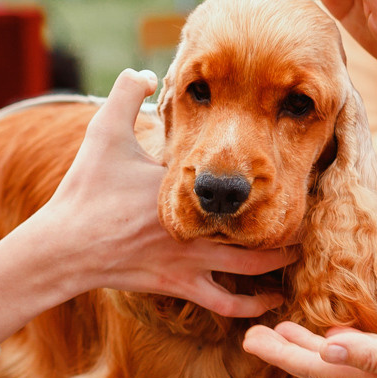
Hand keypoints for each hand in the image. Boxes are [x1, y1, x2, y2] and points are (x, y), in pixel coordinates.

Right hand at [10, 69, 296, 317]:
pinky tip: (270, 301)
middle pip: (259, 228)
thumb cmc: (85, 191)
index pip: (238, 181)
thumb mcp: (103, 133)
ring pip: (252, 268)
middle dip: (289, 222)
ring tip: (300, 252)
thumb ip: (126, 95)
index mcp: (185, 188)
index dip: (268, 174)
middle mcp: (196, 227)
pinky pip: (225, 303)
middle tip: (311, 211)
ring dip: (280, 262)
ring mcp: (190, 261)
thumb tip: (146, 72)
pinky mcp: (180, 285)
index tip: (294, 165)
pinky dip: (251, 305)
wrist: (65, 247)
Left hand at [241, 321, 376, 377]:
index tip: (250, 340)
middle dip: (282, 350)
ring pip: (331, 362)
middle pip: (314, 365)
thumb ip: (373, 355)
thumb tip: (327, 348)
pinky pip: (352, 358)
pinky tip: (332, 339)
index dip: (279, 353)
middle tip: (252, 336)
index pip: (312, 366)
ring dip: (304, 347)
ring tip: (281, 331)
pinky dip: (333, 346)